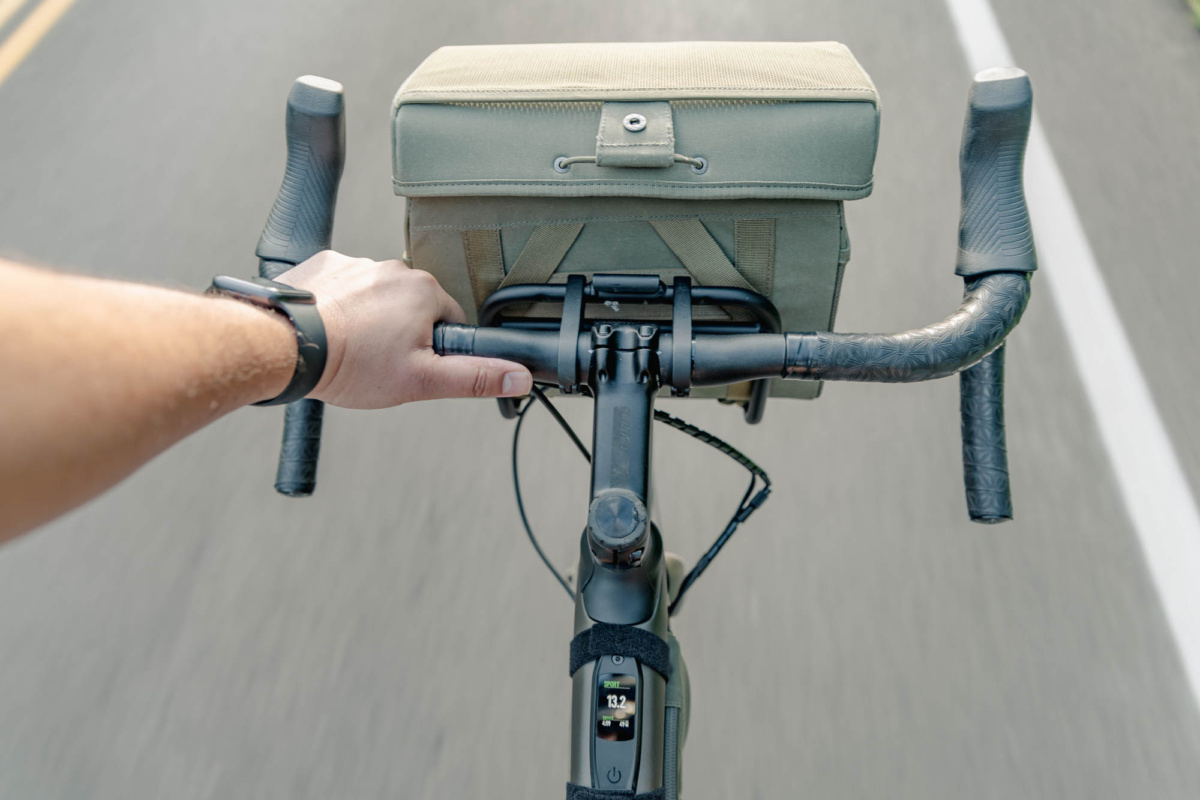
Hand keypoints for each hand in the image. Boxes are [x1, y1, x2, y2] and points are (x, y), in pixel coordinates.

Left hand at [276, 251, 531, 408]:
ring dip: (370, 320)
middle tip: (380, 363)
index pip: (450, 321)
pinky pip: (343, 288)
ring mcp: (355, 263)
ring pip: (377, 298)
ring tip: (351, 350)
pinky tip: (330, 332)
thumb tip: (518, 375)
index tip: (414, 365)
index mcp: (424, 290)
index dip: (437, 350)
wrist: (287, 346)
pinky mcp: (323, 267)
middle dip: (402, 333)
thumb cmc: (352, 363)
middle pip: (413, 307)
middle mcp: (392, 268)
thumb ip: (474, 377)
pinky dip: (339, 308)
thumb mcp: (422, 380)